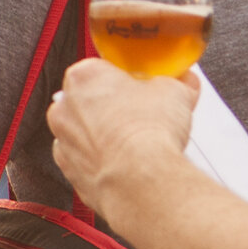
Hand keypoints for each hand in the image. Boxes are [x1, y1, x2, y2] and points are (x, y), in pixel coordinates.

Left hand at [48, 60, 199, 217]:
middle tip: (145, 114)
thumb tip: (183, 82)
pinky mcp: (71, 172)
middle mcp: (65, 107)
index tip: (145, 87)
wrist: (141, 180)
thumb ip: (177, 81)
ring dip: (107, 134)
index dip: (129, 79)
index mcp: (84, 77)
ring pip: (87, 131)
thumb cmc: (147, 134)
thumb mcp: (176, 91)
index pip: (105, 68)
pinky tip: (128, 162)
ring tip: (140, 142)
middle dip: (116, 106)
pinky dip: (104, 161)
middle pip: (92, 99)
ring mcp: (64, 142)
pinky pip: (87, 160)